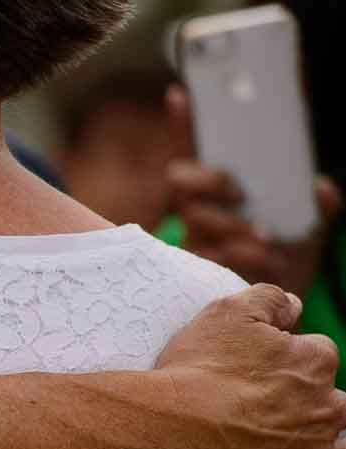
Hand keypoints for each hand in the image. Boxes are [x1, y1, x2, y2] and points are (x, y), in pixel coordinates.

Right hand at [156, 284, 345, 448]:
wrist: (170, 438)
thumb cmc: (193, 376)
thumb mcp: (226, 314)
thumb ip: (268, 300)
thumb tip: (294, 304)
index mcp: (312, 364)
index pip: (319, 359)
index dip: (296, 368)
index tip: (270, 379)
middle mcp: (324, 409)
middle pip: (338, 408)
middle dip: (319, 413)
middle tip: (284, 422)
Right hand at [167, 87, 341, 294]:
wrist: (283, 302)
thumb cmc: (290, 251)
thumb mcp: (312, 222)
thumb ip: (320, 204)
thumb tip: (322, 188)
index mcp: (221, 189)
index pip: (195, 149)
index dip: (183, 123)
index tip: (181, 93)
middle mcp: (201, 209)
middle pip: (180, 182)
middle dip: (207, 181)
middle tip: (239, 191)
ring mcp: (197, 238)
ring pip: (198, 221)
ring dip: (232, 225)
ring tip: (267, 235)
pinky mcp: (201, 269)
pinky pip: (213, 256)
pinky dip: (243, 254)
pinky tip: (269, 257)